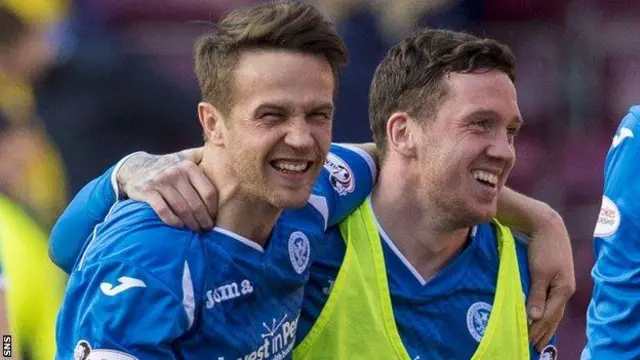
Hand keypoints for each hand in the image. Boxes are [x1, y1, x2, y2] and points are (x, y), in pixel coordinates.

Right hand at [116, 147, 216, 230]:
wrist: (136, 167)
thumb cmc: (170, 166)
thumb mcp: (187, 156)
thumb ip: (205, 155)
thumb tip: (227, 153)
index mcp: (189, 166)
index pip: (209, 192)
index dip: (214, 209)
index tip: (215, 218)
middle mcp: (175, 172)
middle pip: (196, 203)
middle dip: (204, 220)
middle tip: (207, 229)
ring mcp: (160, 182)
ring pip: (181, 209)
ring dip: (191, 224)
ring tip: (196, 231)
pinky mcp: (147, 192)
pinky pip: (164, 211)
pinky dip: (173, 221)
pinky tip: (180, 227)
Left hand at [526, 209, 575, 350]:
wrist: (547, 225)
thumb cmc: (542, 248)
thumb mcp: (539, 271)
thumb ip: (537, 295)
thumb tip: (535, 317)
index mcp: (563, 289)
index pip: (549, 316)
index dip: (539, 329)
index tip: (528, 340)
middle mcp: (565, 289)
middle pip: (554, 316)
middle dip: (544, 331)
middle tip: (534, 346)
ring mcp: (562, 283)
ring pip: (554, 309)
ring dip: (546, 324)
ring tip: (539, 337)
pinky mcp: (556, 277)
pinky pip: (552, 301)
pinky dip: (547, 312)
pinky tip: (543, 317)